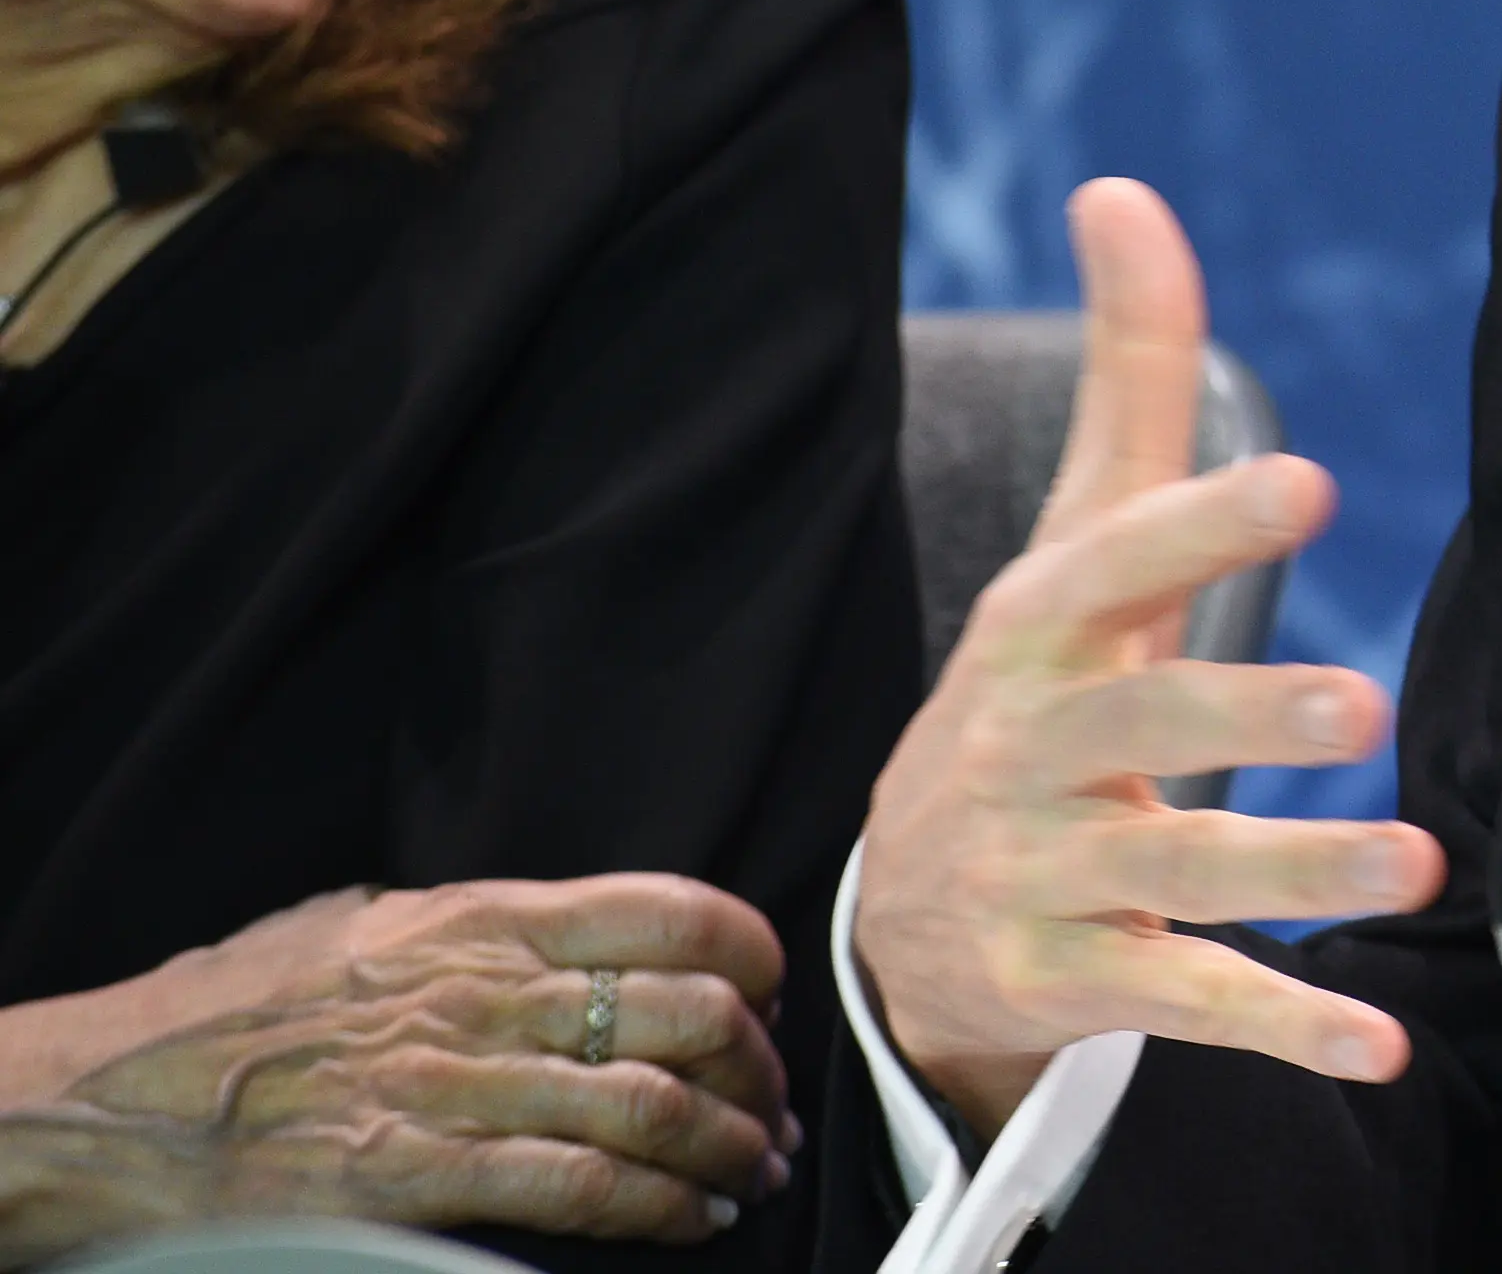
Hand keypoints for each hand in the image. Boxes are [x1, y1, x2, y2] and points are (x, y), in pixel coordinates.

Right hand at [0, 874, 792, 1258]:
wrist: (102, 1102)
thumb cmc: (223, 1012)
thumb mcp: (361, 923)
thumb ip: (473, 929)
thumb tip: (570, 938)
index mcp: (476, 919)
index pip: (669, 910)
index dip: (749, 956)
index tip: (768, 995)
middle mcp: (481, 993)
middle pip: (686, 1013)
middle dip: (757, 1065)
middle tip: (775, 1101)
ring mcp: (451, 1086)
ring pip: (651, 1105)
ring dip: (729, 1144)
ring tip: (755, 1166)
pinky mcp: (417, 1176)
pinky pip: (580, 1187)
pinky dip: (659, 1206)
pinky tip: (692, 1215)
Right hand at [855, 179, 1444, 1137]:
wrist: (907, 914)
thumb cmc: (1032, 692)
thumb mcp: (1071, 542)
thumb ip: (1126, 378)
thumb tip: (1123, 190)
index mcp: (1045, 630)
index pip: (1119, 564)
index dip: (1202, 523)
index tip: (1300, 479)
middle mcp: (1035, 752)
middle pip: (1143, 730)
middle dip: (1246, 718)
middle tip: (1359, 705)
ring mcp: (1048, 875)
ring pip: (1181, 878)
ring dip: (1300, 876)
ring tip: (1418, 865)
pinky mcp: (1075, 986)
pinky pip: (1188, 1007)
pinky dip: (1287, 1030)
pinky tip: (1380, 1042)